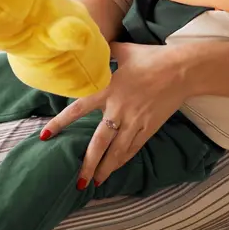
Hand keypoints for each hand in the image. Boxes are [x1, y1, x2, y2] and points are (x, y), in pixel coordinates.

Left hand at [39, 42, 194, 185]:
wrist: (182, 70)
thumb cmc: (152, 57)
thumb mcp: (124, 50)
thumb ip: (106, 52)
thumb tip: (93, 47)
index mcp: (108, 89)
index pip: (78, 108)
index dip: (60, 122)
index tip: (45, 136)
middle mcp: (119, 110)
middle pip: (99, 143)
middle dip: (87, 163)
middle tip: (78, 181)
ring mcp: (135, 121)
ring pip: (117, 151)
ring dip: (105, 168)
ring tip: (94, 183)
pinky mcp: (149, 128)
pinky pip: (133, 148)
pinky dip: (122, 160)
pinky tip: (114, 169)